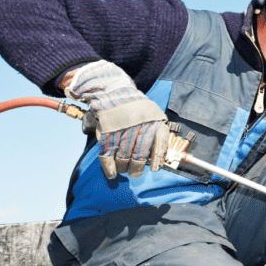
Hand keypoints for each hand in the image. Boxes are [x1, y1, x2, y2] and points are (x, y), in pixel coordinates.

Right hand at [64, 61, 169, 178]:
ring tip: (124, 170)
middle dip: (137, 168)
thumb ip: (156, 131)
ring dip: (123, 168)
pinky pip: (107, 155)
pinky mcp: (105, 133)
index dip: (157, 159)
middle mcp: (138, 126)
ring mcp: (121, 130)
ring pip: (123, 157)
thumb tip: (160, 157)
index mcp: (153, 121)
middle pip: (139, 155)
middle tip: (135, 173)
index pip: (159, 144)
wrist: (112, 92)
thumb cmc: (135, 107)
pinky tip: (112, 174)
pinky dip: (109, 167)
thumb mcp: (151, 114)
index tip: (155, 169)